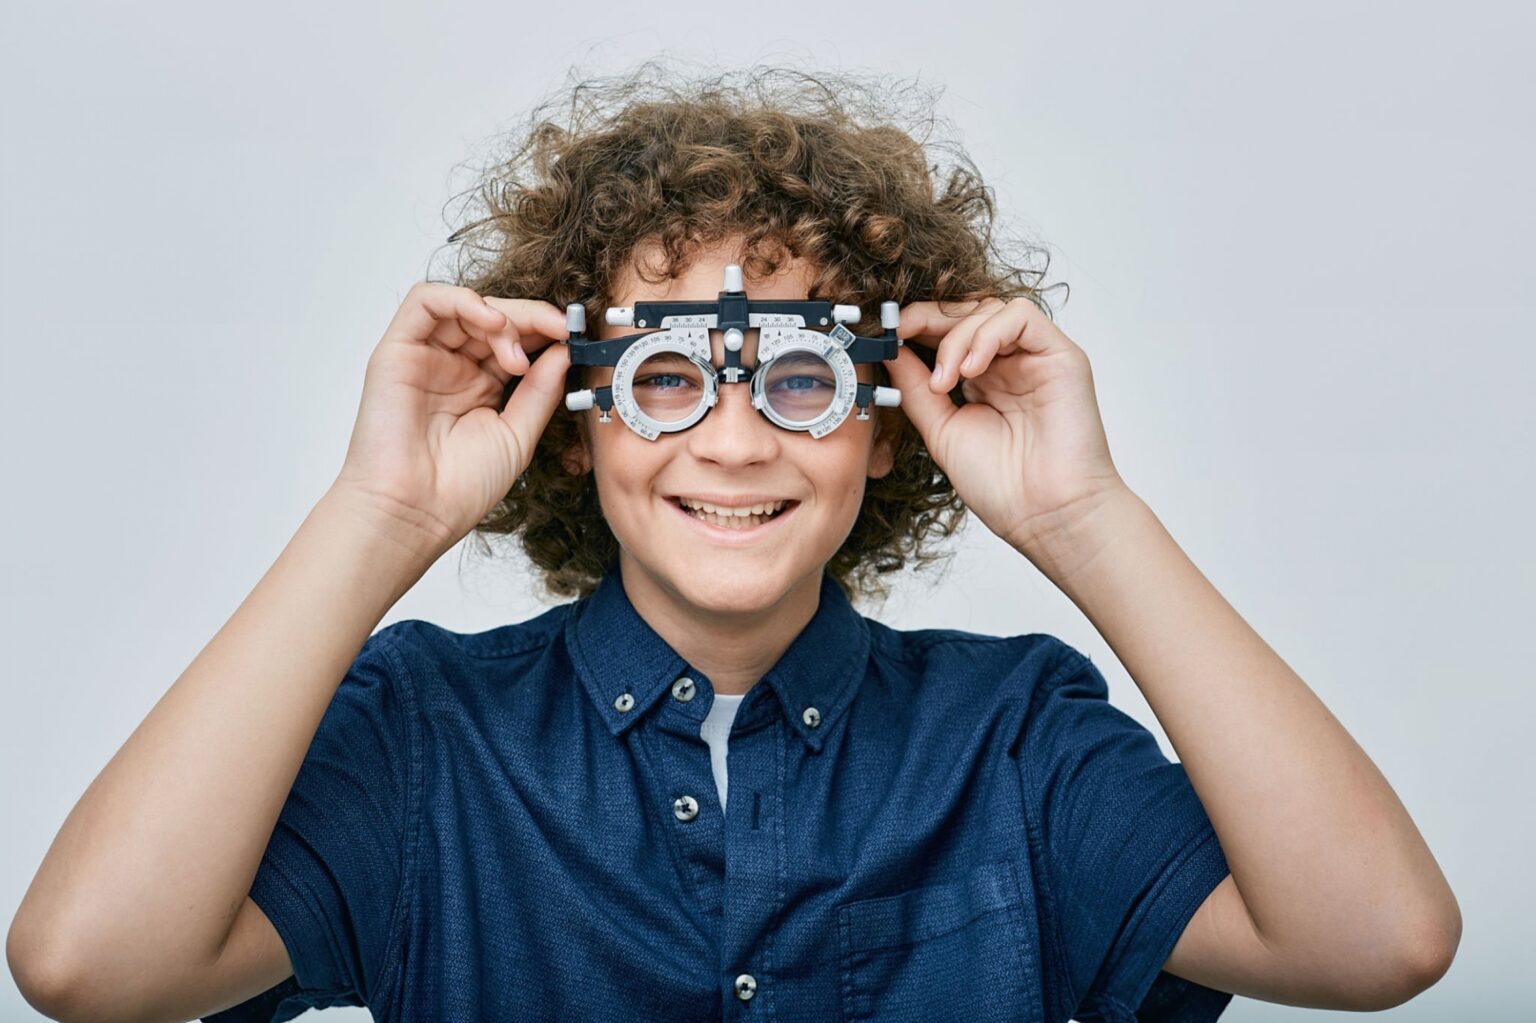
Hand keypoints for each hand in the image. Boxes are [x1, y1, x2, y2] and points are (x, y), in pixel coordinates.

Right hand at [332, 282, 570, 554]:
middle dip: (531, 319)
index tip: (574, 335)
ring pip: (464, 305)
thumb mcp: (518, 434)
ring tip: (517, 352)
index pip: (516, 340)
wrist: (415, 514)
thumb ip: (541, 390)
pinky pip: (425, 301)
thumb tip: (565, 351)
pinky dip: (462, 300)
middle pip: (493, 317)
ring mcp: (424, 357)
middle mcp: (452, 367)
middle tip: (558, 331)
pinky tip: (492, 324)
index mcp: (482, 386)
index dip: (545, 331)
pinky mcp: (396, 351)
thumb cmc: (459, 488)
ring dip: (501, 315)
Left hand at [883, 297, 1128, 553]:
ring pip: (990, 310)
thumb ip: (917, 388)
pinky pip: (1022, 317)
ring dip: (956, 337)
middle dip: (928, 320)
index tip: (886, 334)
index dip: (915, 326)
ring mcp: (1035, 358)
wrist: (1046, 515)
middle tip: (900, 335)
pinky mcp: (1061, 356)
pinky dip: (988, 334)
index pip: (946, 332)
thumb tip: (889, 351)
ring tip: (944, 381)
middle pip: (967, 313)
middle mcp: (1009, 364)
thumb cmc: (1003, 485)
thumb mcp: (941, 429)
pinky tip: (971, 370)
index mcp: (982, 381)